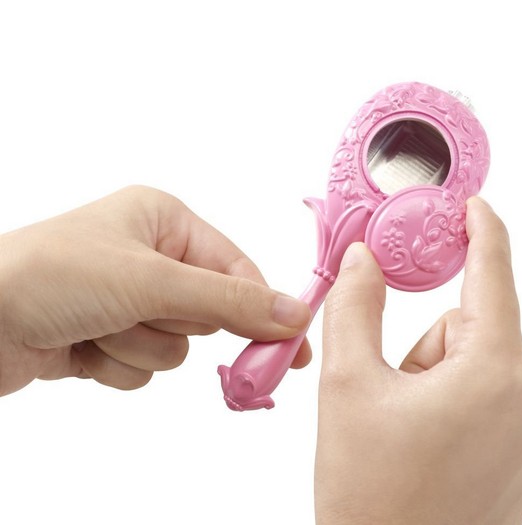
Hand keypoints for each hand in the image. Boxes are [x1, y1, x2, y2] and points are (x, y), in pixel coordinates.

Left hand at [0, 186, 310, 396]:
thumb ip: (229, 301)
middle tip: (151, 325)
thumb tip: (294, 314)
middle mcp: (150, 255)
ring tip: (96, 327)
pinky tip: (80, 345)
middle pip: (207, 312)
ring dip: (138, 347)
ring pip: (175, 346)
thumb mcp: (152, 282)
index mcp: (164, 221)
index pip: (236, 269)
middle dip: (174, 326)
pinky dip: (116, 364)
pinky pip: (143, 365)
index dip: (261, 310)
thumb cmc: (53, 275)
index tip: (290, 350)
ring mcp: (127, 298)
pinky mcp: (107, 334)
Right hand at [315, 197, 521, 523]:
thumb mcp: (349, 385)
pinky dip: (462, 403)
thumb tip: (363, 258)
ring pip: (481, 363)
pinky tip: (434, 446)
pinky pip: (496, 395)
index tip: (473, 206)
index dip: (481, 232)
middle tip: (393, 396)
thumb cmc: (372, 494)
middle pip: (470, 329)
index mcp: (496, 372)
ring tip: (410, 431)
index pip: (492, 276)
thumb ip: (355, 306)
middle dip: (427, 348)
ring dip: (440, 379)